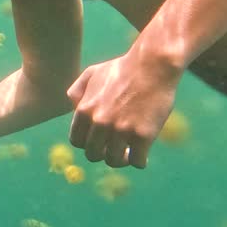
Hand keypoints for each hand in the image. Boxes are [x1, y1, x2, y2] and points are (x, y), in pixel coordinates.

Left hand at [65, 48, 182, 168]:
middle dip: (103, 153)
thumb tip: (73, 110)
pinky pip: (137, 162)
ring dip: (121, 160)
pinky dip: (139, 161)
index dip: (87, 144)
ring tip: (129, 152)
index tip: (99, 141)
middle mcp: (99, 122)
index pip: (76, 141)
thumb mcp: (92, 73)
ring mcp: (121, 130)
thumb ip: (77, 91)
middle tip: (115, 148)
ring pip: (114, 161)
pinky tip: (143, 154)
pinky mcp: (142, 136)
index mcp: (84, 110)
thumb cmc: (123, 68)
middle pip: (93, 155)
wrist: (153, 65)